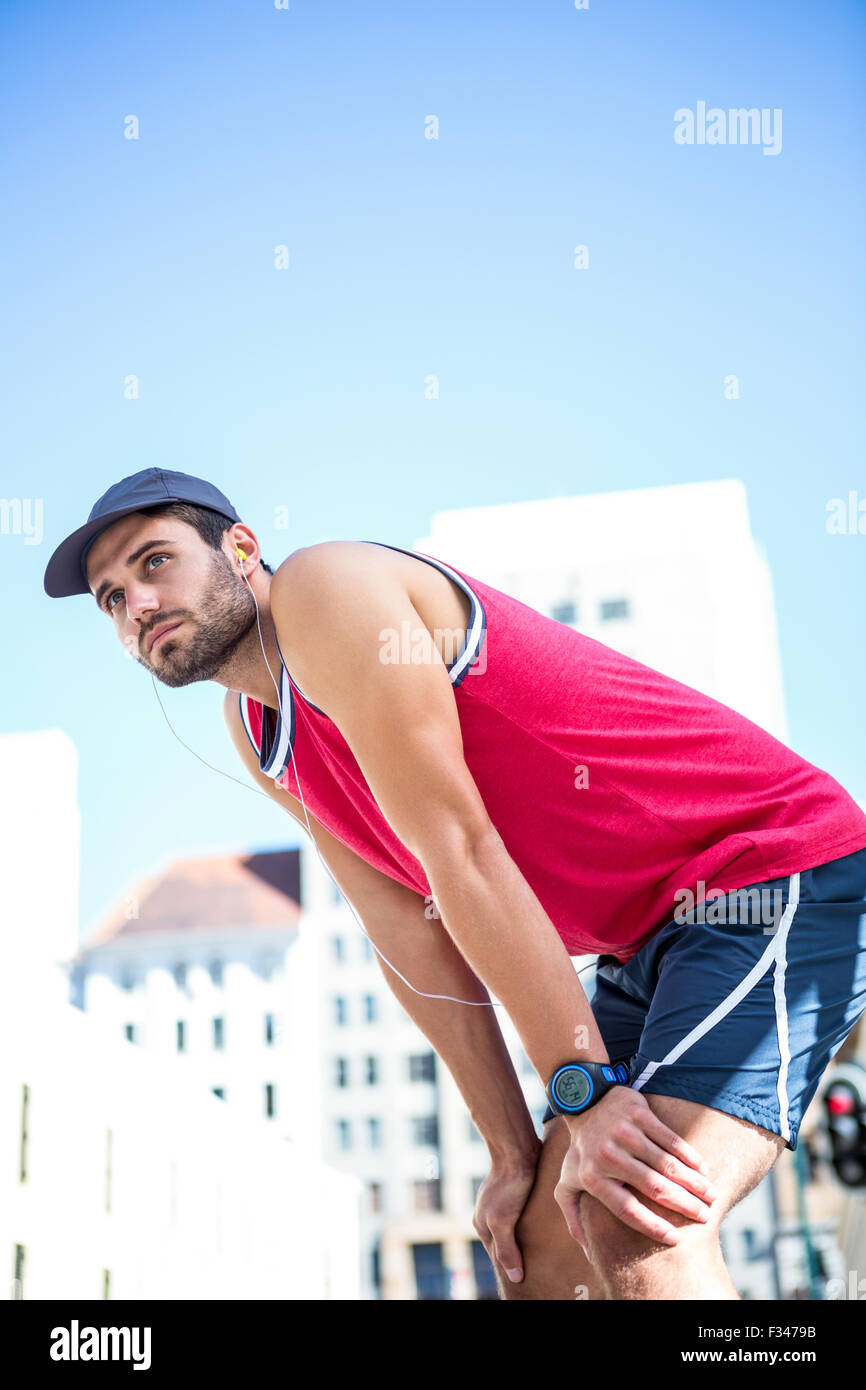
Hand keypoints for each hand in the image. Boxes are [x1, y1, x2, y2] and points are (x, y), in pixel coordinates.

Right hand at [473, 1148, 540, 1284]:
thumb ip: (507, 1250)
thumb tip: (515, 1276)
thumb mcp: (503, 1222)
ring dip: (526, 1240)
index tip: (528, 1280)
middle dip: (518, 1256)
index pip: (498, 1256)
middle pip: (505, 1243)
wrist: (516, 1150)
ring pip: (514, 1229)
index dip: (511, 1267)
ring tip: (543, 1252)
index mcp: (482, 1224)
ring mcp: (500, 1202)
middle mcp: (488, 1214)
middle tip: (537, 1269)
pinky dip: (531, 1225)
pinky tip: (542, 1228)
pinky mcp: (514, 1192)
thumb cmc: (509, 1186)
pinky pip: (522, 1216)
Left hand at [554, 1086, 718, 1252]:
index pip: (627, 1210)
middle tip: (705, 1216)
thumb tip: (587, 1252)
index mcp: (592, 1178)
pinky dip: (690, 1157)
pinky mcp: (639, 1114)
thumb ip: (573, 1217)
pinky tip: (703, 1169)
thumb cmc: (581, 1150)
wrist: (583, 1099)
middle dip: (685, 1205)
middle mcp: (608, 1155)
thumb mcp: (567, 1182)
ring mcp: (624, 1132)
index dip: (653, 1226)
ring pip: (668, 1164)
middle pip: (654, 1188)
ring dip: (694, 1183)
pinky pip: (671, 1140)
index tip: (676, 1239)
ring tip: (711, 1196)